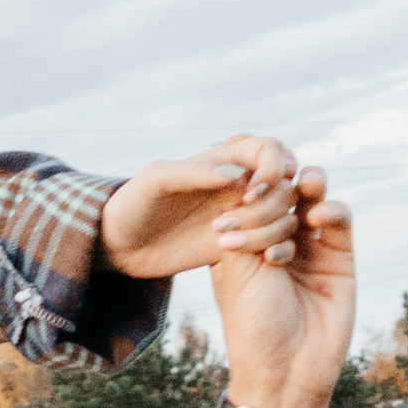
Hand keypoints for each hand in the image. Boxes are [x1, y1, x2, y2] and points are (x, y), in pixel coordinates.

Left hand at [99, 136, 303, 280]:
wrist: (121, 245)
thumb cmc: (133, 204)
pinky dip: (274, 250)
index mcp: (224, 162)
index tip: (249, 191)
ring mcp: (242, 217)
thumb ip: (192, 172)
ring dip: (268, 228)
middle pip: (286, 185)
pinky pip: (276, 244)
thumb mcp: (155, 181)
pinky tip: (246, 257)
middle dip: (270, 203)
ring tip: (224, 241)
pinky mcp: (240, 246)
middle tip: (230, 219)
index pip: (272, 150)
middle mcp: (239, 187)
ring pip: (286, 215)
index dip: (273, 167)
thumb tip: (236, 175)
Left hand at [208, 170, 354, 407]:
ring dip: (307, 185)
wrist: (285, 369)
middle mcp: (277, 238)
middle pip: (282, 190)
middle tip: (266, 193)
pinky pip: (340, 218)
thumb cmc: (252, 323)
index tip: (241, 177)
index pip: (249, 193)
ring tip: (301, 187)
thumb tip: (250, 171)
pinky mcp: (341, 256)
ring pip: (313, 197)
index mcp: (245, 239)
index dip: (248, 180)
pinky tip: (317, 219)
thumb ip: (246, 219)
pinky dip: (331, 209)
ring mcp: (310, 246)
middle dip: (275, 186)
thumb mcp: (237, 267)